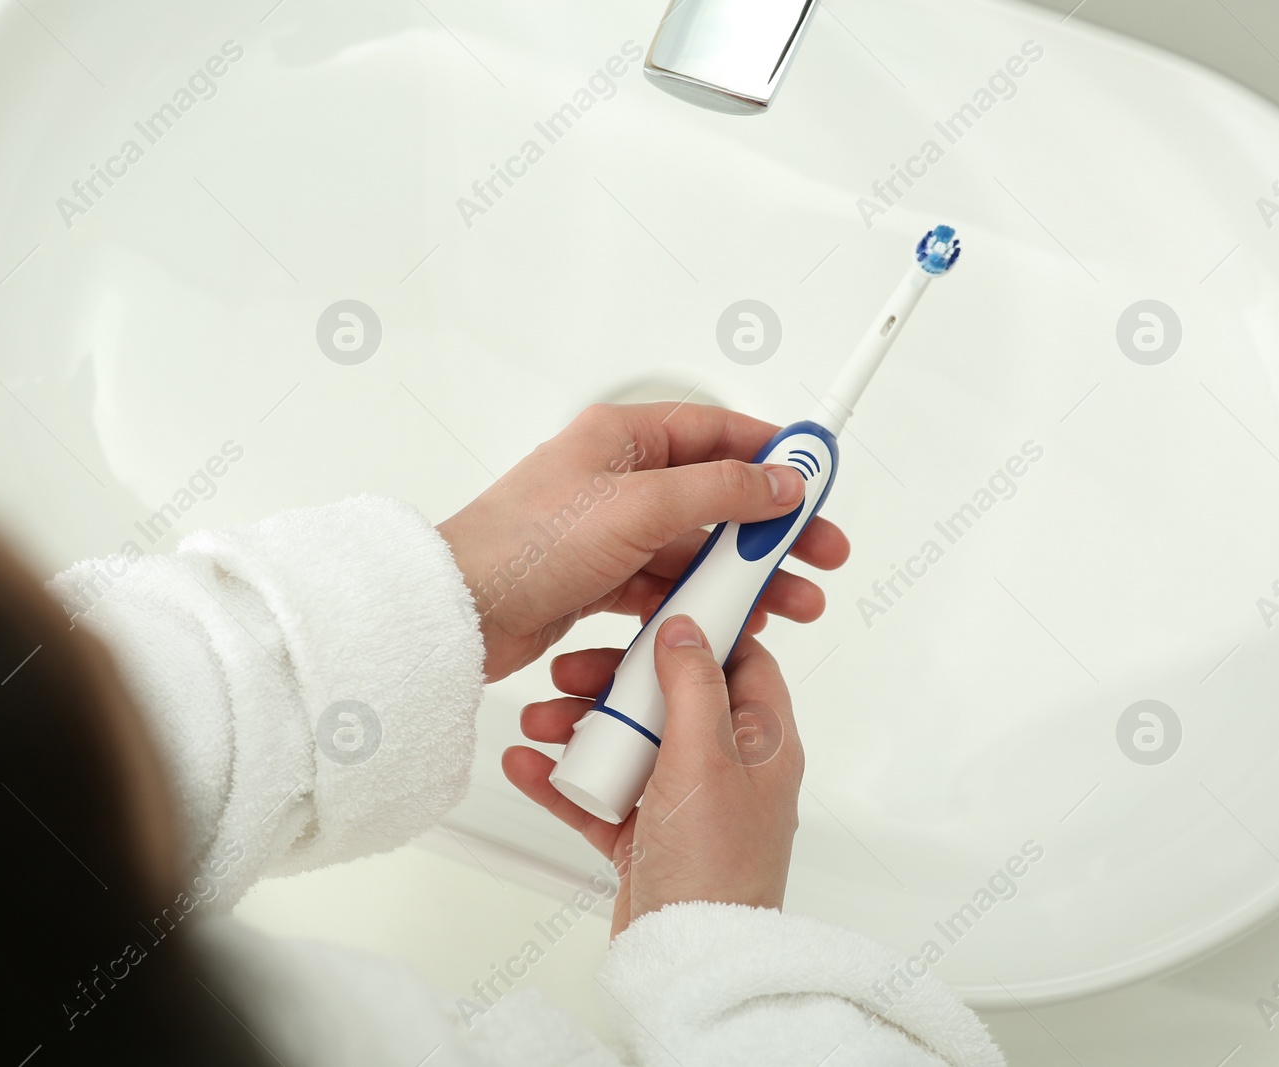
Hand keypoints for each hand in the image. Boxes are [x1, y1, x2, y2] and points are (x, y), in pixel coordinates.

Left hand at [436, 402, 848, 681]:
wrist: (460, 613)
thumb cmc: (522, 545)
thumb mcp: (638, 507)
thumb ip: (717, 492)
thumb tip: (778, 480)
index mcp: (620, 438)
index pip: (715, 431)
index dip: (772, 452)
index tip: (817, 475)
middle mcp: (615, 479)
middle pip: (714, 497)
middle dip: (770, 529)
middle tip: (818, 553)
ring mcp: (607, 532)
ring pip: (694, 548)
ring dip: (742, 575)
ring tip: (789, 602)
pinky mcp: (597, 580)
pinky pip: (665, 585)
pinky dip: (700, 601)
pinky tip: (731, 620)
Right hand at [503, 615, 802, 937]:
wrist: (689, 962)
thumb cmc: (716, 869)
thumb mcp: (706, 760)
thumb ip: (693, 687)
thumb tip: (686, 628)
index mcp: (761, 743)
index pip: (737, 663)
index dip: (696, 633)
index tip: (646, 612)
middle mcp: (725, 767)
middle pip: (667, 698)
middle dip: (611, 683)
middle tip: (566, 674)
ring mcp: (683, 801)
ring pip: (627, 742)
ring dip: (577, 727)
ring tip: (534, 723)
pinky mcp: (645, 835)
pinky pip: (600, 791)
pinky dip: (563, 778)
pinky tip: (523, 764)